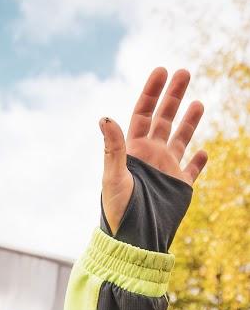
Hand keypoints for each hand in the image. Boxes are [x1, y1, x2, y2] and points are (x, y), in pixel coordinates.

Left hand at [100, 67, 207, 232]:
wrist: (132, 239)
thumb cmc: (118, 210)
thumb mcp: (113, 176)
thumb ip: (112, 147)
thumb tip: (104, 117)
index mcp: (133, 151)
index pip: (143, 114)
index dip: (151, 93)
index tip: (161, 71)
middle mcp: (150, 157)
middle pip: (163, 119)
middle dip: (172, 96)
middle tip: (184, 72)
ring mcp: (165, 171)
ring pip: (180, 139)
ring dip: (189, 121)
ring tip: (198, 102)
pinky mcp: (179, 187)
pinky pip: (191, 170)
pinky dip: (198, 161)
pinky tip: (205, 152)